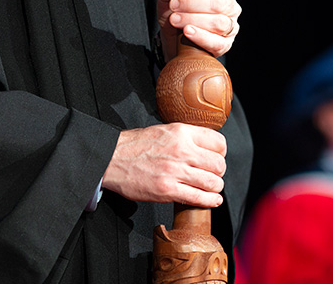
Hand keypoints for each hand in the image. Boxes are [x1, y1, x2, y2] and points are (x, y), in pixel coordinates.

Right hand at [102, 123, 227, 207]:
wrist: (111, 158)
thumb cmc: (136, 145)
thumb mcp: (165, 130)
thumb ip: (187, 137)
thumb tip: (207, 146)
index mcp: (182, 132)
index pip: (219, 143)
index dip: (221, 153)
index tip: (216, 158)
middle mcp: (181, 151)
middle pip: (219, 165)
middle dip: (219, 172)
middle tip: (213, 174)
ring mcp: (175, 172)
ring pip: (213, 182)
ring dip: (215, 187)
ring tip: (211, 188)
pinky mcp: (167, 190)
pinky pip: (198, 198)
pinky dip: (210, 201)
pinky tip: (212, 200)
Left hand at [157, 0, 240, 61]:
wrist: (173, 39)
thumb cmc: (176, 13)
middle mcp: (230, 7)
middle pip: (220, 3)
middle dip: (193, 4)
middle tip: (174, 5)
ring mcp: (230, 27)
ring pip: (219, 22)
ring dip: (195, 20)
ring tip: (175, 19)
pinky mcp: (225, 45)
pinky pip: (218, 42)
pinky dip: (201, 37)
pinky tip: (187, 31)